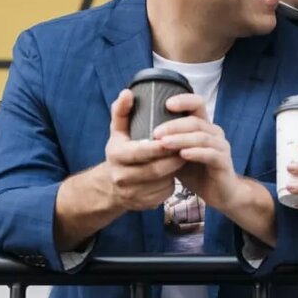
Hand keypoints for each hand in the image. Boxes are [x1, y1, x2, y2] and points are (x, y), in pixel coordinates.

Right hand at [104, 89, 183, 210]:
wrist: (110, 186)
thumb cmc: (121, 150)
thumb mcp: (118, 131)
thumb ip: (122, 111)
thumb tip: (128, 92)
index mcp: (116, 155)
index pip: (141, 151)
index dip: (160, 146)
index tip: (174, 137)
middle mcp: (121, 177)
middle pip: (155, 169)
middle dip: (173, 159)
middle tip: (187, 147)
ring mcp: (132, 194)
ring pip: (162, 182)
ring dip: (175, 170)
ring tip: (184, 158)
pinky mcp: (143, 204)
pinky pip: (164, 193)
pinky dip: (172, 183)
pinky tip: (174, 174)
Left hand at [153, 94, 241, 214]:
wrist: (219, 192)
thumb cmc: (195, 171)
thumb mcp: (176, 155)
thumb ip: (165, 143)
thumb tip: (138, 135)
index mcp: (203, 126)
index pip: (197, 104)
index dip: (184, 100)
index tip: (166, 103)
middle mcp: (214, 132)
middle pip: (195, 121)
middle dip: (174, 125)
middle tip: (155, 132)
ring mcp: (221, 146)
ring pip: (202, 137)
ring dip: (181, 139)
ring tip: (164, 144)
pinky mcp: (223, 162)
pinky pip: (210, 154)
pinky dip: (196, 153)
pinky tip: (182, 155)